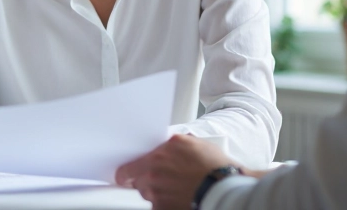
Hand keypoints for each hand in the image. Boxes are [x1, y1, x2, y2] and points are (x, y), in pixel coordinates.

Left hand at [115, 134, 237, 209]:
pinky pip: (156, 206)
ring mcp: (156, 190)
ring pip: (146, 193)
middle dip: (144, 180)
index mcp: (161, 152)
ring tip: (176, 190)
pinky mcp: (161, 207)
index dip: (127, 170)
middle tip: (160, 182)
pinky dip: (164, 204)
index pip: (131, 163)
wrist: (223, 189)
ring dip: (155, 192)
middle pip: (136, 179)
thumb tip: (168, 146)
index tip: (124, 174)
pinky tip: (179, 198)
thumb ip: (176, 143)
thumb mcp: (196, 144)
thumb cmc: (215, 168)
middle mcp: (154, 170)